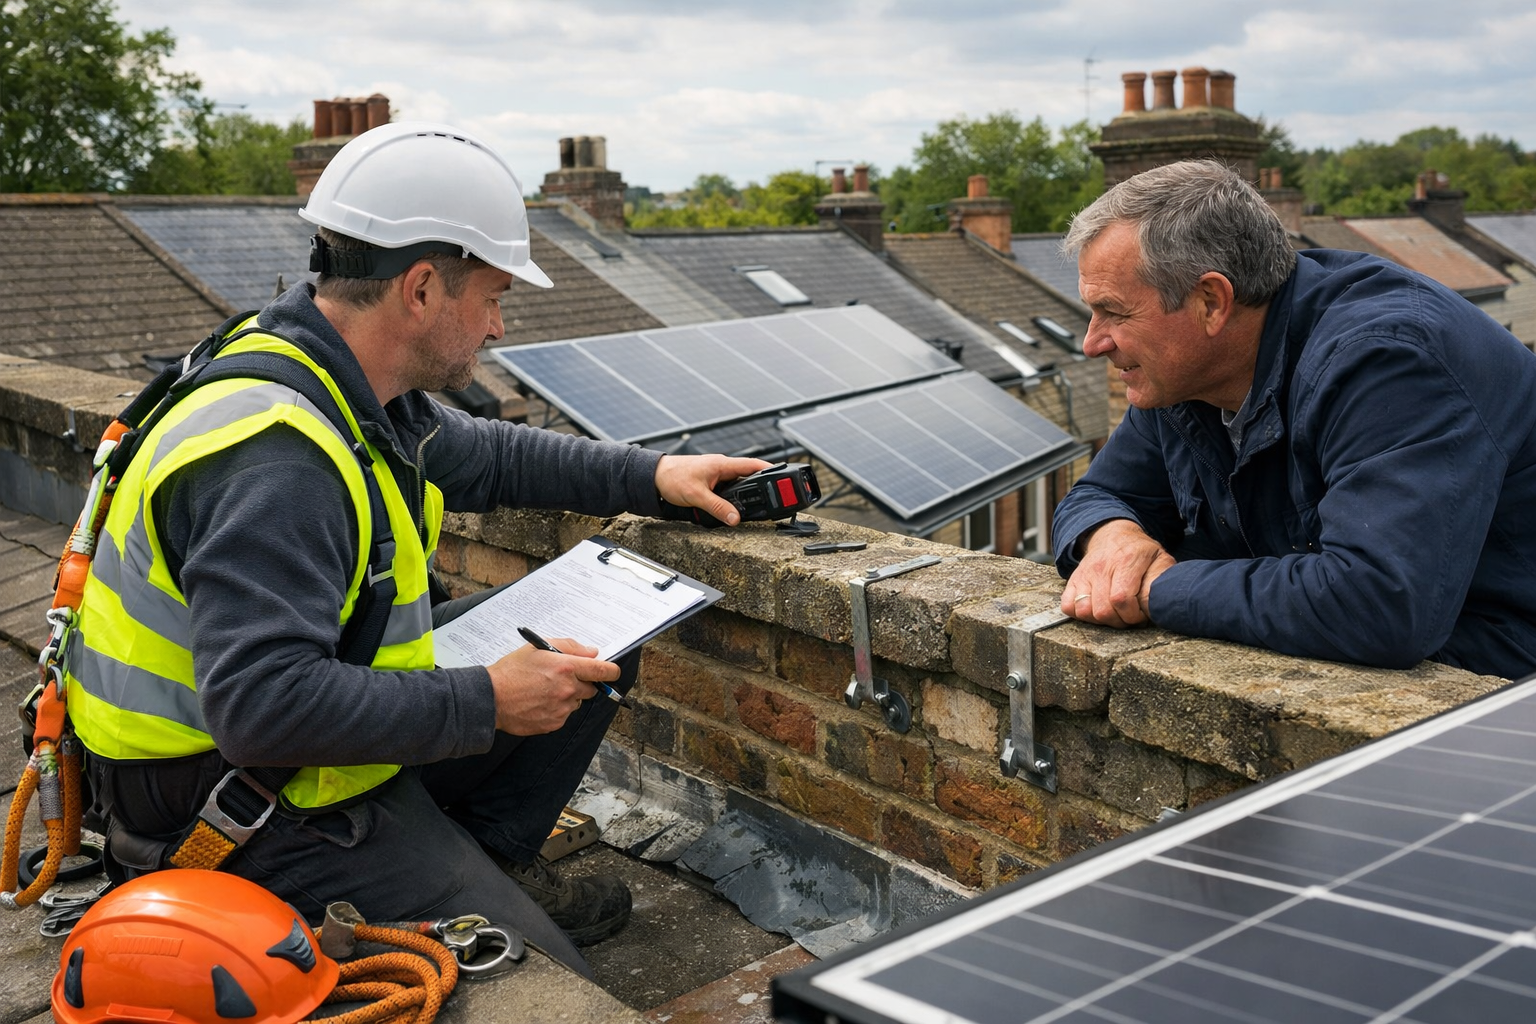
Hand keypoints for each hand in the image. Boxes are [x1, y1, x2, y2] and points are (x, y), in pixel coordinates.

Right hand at [486, 636, 619, 734]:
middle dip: (583, 683)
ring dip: (568, 697)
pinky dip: (557, 709)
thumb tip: (591, 653)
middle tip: (563, 678)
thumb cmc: (511, 671)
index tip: (612, 672)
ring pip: (576, 702)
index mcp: (567, 667)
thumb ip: (570, 647)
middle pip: (592, 688)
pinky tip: (539, 702)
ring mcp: (562, 709)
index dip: (611, 671)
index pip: (603, 671)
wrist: (491, 698)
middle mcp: (568, 689)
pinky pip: (564, 715)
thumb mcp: (538, 647)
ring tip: (545, 690)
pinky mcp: (554, 723)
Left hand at [654, 454, 772, 526]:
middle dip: (760, 488)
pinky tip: (730, 508)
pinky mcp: (710, 482)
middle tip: (771, 500)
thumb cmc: (672, 477)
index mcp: (722, 464)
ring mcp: (716, 475)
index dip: (770, 469)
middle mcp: (722, 467)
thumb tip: (735, 518)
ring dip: (743, 496)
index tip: (784, 476)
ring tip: (748, 508)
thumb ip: (717, 507)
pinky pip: (727, 491)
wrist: (654, 476)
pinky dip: (731, 499)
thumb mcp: (696, 495)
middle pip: (748, 477)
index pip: (753, 464)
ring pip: (737, 486)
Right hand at [1060, 519, 1175, 627]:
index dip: (1132, 615)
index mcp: (1126, 561)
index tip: (1140, 615)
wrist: (1112, 535)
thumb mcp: (1159, 558)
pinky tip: (1096, 610)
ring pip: (1084, 610)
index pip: (1121, 599)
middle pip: (1103, 609)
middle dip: (1119, 621)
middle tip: (1129, 616)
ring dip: (1100, 620)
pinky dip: (1080, 614)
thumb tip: (1161, 602)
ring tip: (1113, 614)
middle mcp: (1101, 567)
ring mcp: (1085, 574)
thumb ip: (1163, 579)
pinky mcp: (1073, 580)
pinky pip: (1068, 606)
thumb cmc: (1139, 552)